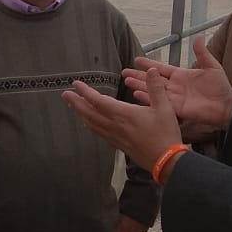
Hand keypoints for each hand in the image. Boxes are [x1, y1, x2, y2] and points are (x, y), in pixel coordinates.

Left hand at [63, 65, 183, 172]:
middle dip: (76, 103)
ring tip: (74, 106)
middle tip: (65, 94)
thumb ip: (156, 88)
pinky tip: (89, 123)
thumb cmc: (165, 134)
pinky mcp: (118, 145)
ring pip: (92, 124)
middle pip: (90, 113)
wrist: (166, 161)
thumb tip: (151, 70)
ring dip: (81, 114)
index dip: (86, 92)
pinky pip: (99, 133)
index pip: (99, 101)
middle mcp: (115, 125)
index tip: (76, 84)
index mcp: (124, 114)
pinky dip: (90, 125)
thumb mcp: (165, 108)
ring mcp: (115, 136)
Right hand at [121, 36, 231, 137]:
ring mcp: (173, 97)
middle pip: (152, 79)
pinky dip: (147, 98)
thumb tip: (198, 37)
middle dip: (138, 75)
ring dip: (139, 86)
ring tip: (126, 82)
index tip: (137, 59)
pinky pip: (158, 102)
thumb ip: (202, 53)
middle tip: (124, 72)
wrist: (225, 105)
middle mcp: (174, 85)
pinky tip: (136, 94)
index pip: (161, 68)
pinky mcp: (174, 108)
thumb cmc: (220, 87)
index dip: (149, 63)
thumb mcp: (211, 66)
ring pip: (152, 89)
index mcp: (181, 74)